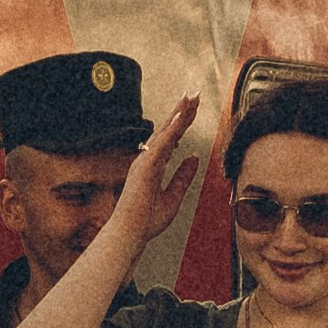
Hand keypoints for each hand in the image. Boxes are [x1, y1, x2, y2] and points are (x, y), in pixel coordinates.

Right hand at [114, 94, 201, 255]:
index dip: (182, 122)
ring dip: (178, 113)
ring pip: (165, 132)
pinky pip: (162, 143)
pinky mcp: (146, 166)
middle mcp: (148, 159)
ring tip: (191, 97)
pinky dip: (172, 128)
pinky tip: (182, 115)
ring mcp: (145, 161)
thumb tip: (194, 159)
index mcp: (153, 165)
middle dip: (181, 111)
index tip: (193, 107)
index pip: (171, 138)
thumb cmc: (147, 219)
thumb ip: (183, 176)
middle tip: (195, 94)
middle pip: (168, 129)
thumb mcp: (174, 196)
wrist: (132, 233)